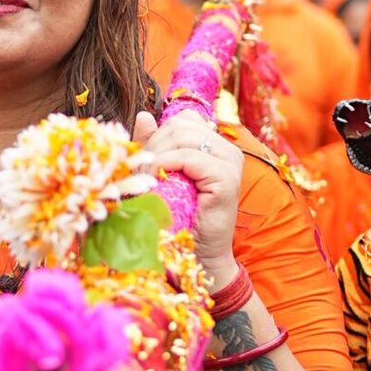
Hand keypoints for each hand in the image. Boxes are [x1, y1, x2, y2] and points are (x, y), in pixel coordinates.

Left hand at [132, 109, 243, 288]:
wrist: (200, 256)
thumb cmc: (180, 219)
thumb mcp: (164, 176)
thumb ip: (155, 145)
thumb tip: (144, 115)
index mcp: (216, 146)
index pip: (184, 119)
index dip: (159, 134)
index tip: (144, 160)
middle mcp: (228, 149)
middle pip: (181, 124)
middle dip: (154, 144)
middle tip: (139, 172)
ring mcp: (230, 162)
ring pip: (184, 136)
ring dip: (157, 154)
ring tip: (146, 178)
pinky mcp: (227, 178)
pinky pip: (190, 157)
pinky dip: (166, 164)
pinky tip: (157, 180)